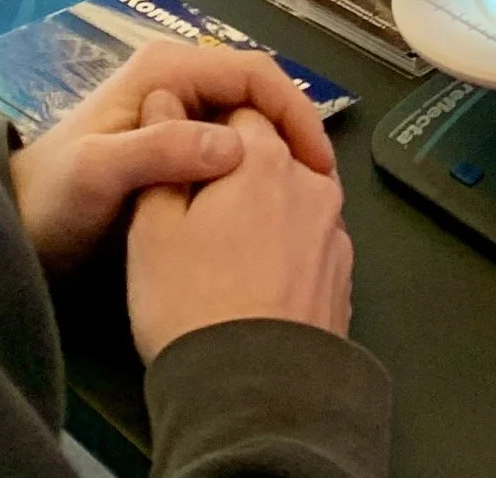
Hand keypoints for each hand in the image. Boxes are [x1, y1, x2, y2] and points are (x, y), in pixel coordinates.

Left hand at [7, 39, 333, 273]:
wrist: (20, 226)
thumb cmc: (58, 196)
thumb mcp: (103, 172)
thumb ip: (162, 151)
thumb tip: (237, 146)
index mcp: (167, 69)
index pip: (252, 73)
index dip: (293, 112)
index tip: (317, 166)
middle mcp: (176, 79)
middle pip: (256, 94)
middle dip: (291, 134)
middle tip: (317, 191)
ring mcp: (175, 110)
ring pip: (246, 120)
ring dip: (276, 153)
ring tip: (299, 201)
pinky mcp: (173, 142)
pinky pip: (229, 144)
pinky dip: (254, 168)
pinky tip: (264, 205)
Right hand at [128, 94, 354, 361]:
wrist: (252, 397)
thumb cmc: (191, 306)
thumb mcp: (151, 230)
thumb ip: (162, 154)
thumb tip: (164, 99)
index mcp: (263, 158)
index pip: (239, 108)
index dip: (207, 126)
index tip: (186, 156)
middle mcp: (311, 184)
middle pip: (274, 152)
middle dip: (242, 168)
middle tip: (202, 211)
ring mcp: (335, 235)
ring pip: (297, 199)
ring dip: (270, 210)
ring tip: (231, 252)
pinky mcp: (345, 281)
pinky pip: (312, 244)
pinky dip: (290, 250)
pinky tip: (261, 283)